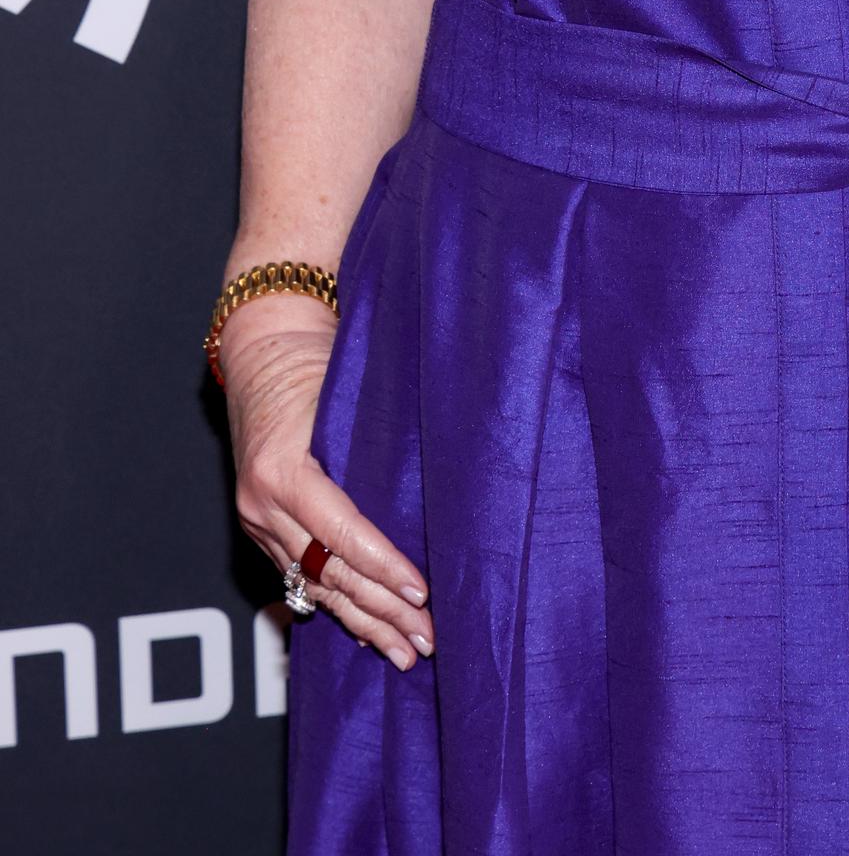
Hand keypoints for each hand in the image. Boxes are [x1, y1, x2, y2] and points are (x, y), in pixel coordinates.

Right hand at [222, 299, 434, 670]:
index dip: (384, 566)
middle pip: (330, 572)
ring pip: (315, 587)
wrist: (262, 347)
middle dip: (382, 610)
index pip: (341, 532)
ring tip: (403, 653)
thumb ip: (376, 444)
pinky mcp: (260, 530)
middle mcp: (261, 505)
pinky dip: (336, 605)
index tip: (422, 592)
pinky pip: (300, 579)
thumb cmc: (314, 361)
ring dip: (362, 622)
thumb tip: (439, 485)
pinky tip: (365, 631)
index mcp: (281, 469)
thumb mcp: (344, 392)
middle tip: (428, 637)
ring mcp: (257, 523)